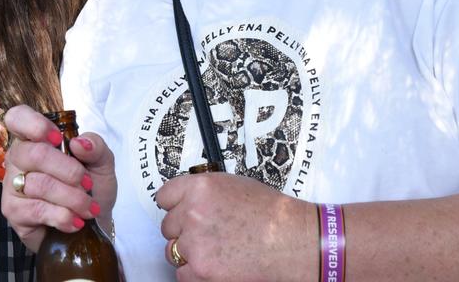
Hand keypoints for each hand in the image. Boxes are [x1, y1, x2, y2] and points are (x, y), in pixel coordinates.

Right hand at [0, 104, 116, 251]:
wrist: (93, 225)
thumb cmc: (91, 188)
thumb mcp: (102, 163)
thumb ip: (96, 146)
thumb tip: (79, 143)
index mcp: (35, 139)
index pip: (17, 118)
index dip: (35, 124)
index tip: (58, 139)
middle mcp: (18, 158)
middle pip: (35, 154)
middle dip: (70, 171)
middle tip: (88, 184)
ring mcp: (12, 185)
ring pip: (39, 184)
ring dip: (72, 198)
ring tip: (88, 207)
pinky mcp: (13, 211)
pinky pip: (37, 210)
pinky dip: (63, 216)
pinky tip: (75, 221)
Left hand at [155, 172, 313, 280]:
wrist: (293, 241)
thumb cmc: (273, 214)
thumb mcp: (235, 186)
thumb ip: (205, 193)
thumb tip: (188, 201)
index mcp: (200, 187)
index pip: (164, 196)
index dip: (174, 206)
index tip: (179, 212)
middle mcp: (192, 212)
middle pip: (168, 226)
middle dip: (184, 231)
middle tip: (208, 234)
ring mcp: (195, 243)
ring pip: (173, 251)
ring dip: (189, 253)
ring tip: (216, 250)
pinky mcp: (200, 270)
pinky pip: (182, 274)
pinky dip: (195, 273)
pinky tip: (217, 265)